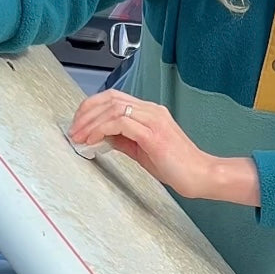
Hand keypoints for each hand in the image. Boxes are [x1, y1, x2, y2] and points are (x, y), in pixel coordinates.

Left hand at [68, 91, 259, 205]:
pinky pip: (120, 123)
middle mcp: (151, 110)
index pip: (113, 98)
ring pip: (112, 108)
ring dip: (90, 122)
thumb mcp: (142, 151)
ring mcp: (153, 120)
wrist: (201, 175)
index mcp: (149, 112)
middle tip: (74, 130)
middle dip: (85, 112)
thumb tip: (101, 136)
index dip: (91, 108)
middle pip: (109, 98)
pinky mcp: (153, 134)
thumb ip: (123, 140)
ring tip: (79, 136)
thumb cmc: (177, 166)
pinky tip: (93, 140)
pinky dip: (101, 130)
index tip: (79, 124)